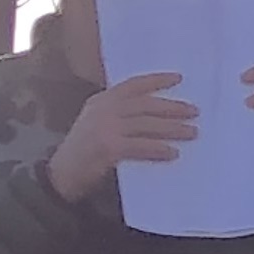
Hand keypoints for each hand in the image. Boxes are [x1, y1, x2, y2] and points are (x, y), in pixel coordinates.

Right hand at [47, 73, 192, 203]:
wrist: (59, 175)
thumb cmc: (84, 149)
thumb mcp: (97, 122)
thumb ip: (121, 113)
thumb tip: (162, 112)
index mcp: (100, 100)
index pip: (133, 85)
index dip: (157, 80)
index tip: (179, 78)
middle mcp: (103, 110)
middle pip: (146, 104)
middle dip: (173, 107)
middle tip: (195, 111)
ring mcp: (104, 127)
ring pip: (147, 124)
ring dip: (173, 128)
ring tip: (192, 132)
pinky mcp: (108, 147)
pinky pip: (141, 146)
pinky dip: (159, 149)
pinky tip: (173, 152)